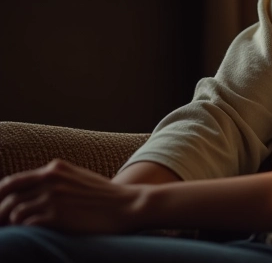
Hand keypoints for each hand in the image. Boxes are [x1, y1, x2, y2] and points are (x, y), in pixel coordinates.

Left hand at [0, 159, 145, 233]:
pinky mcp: (57, 216)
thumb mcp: (77, 178)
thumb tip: (30, 194)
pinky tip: (29, 236)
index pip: (12, 182)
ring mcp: (53, 197)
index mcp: (55, 168)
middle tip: (1, 227)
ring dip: (10, 225)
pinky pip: (26, 225)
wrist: (126, 205)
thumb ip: (55, 181)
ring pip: (14, 212)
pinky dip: (23, 232)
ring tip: (13, 234)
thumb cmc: (103, 196)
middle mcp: (51, 179)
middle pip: (8, 197)